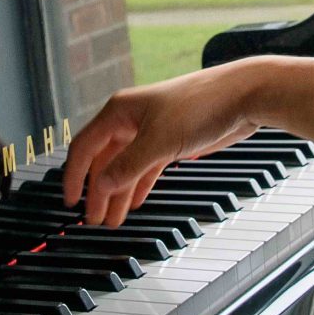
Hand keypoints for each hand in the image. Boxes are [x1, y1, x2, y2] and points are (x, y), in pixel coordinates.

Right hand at [61, 59, 272, 225]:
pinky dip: (138, 185)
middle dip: (99, 190)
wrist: (243, 95)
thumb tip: (102, 185)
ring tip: (111, 220)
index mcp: (119, 111)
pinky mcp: (170, 141)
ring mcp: (151, 130)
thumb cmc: (201, 106)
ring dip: (118, 193)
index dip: (75, 175)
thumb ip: (129, 165)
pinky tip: (132, 203)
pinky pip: (146, 167)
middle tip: (94, 219)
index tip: (70, 201)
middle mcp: (131, 120)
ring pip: (126, 166)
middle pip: (105, 160)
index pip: (85, 146)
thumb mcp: (159, 140)